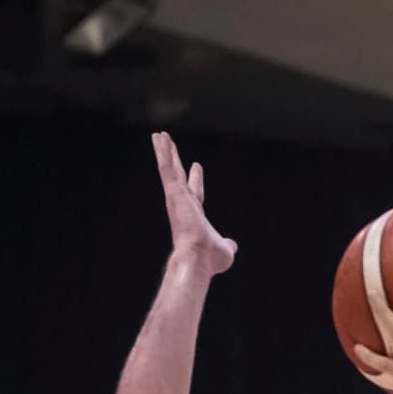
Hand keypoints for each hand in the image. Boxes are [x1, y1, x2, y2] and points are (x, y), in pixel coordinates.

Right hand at [153, 132, 234, 275]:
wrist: (198, 259)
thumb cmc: (210, 259)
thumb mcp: (226, 250)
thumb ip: (228, 244)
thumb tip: (233, 246)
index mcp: (195, 215)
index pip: (195, 192)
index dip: (196, 178)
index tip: (197, 164)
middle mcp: (183, 204)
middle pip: (178, 176)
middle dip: (175, 160)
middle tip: (169, 146)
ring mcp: (176, 197)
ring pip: (169, 169)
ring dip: (164, 151)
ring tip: (159, 135)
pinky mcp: (173, 192)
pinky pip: (166, 168)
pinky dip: (163, 152)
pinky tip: (160, 137)